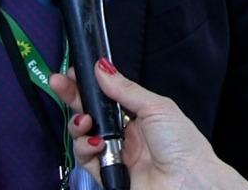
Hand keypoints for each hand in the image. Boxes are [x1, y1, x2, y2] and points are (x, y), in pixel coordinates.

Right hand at [51, 60, 247, 189]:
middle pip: (89, 113)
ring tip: (85, 121)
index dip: (87, 85)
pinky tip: (97, 143)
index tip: (72, 73)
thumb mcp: (156, 107)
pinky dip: (86, 149)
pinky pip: (86, 160)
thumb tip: (102, 67)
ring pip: (83, 136)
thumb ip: (126, 89)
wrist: (188, 180)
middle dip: (72, 97)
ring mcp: (114, 154)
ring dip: (78, 125)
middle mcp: (123, 134)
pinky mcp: (108, 175)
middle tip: (59, 83)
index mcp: (137, 115)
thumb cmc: (183, 144)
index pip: (104, 97)